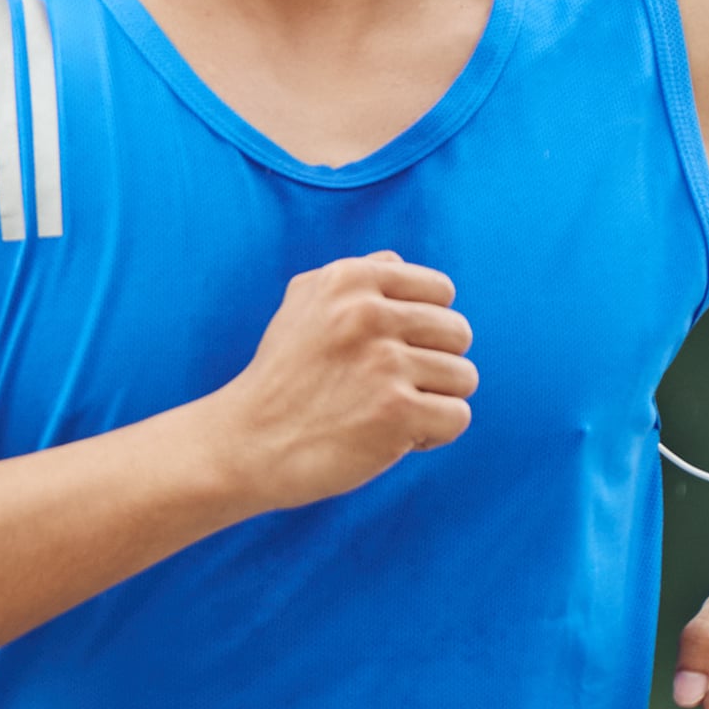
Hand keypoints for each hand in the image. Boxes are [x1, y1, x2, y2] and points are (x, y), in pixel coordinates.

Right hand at [210, 252, 476, 509]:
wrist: (245, 445)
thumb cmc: (281, 379)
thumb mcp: (302, 306)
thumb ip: (354, 277)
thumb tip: (400, 262)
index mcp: (348, 279)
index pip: (440, 290)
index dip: (423, 327)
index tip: (387, 351)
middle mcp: (367, 314)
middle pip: (458, 333)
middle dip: (432, 365)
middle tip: (384, 388)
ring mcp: (384, 363)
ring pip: (463, 376)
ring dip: (432, 401)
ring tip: (384, 412)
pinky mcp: (396, 412)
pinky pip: (457, 417)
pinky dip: (431, 435)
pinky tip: (389, 438)